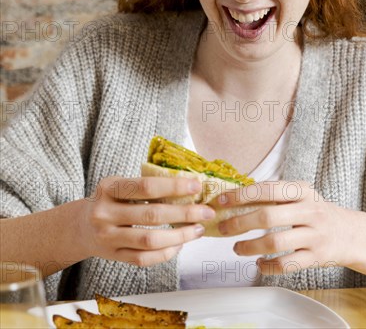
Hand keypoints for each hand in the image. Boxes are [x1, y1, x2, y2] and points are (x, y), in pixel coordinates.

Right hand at [80, 176, 215, 266]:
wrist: (80, 226)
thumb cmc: (110, 200)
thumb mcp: (120, 184)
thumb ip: (146, 185)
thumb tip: (188, 187)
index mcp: (109, 187)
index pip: (146, 186)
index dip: (173, 186)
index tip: (196, 187)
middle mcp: (104, 213)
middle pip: (151, 215)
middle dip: (184, 214)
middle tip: (206, 212)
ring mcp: (107, 237)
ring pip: (149, 240)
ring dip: (179, 236)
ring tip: (197, 230)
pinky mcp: (112, 256)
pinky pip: (144, 259)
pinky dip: (166, 253)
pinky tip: (180, 244)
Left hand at [212, 180, 350, 274]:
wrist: (350, 233)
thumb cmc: (315, 211)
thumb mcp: (301, 194)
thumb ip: (274, 193)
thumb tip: (235, 195)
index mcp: (302, 190)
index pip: (267, 189)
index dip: (241, 195)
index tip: (222, 201)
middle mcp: (310, 211)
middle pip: (268, 216)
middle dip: (240, 223)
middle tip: (224, 228)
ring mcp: (314, 235)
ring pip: (276, 243)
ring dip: (250, 247)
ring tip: (237, 248)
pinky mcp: (317, 257)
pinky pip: (287, 264)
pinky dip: (269, 266)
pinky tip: (259, 264)